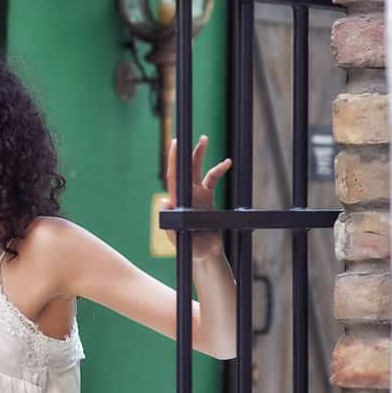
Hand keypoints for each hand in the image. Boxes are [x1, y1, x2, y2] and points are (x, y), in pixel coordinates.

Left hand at [159, 135, 232, 261]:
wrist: (206, 255)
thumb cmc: (192, 250)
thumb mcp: (179, 240)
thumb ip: (170, 224)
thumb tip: (164, 202)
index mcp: (178, 202)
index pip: (173, 177)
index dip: (174, 160)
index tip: (175, 144)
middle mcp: (185, 195)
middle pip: (185, 169)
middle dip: (187, 152)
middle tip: (189, 137)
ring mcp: (196, 196)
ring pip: (197, 170)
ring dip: (200, 155)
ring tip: (204, 139)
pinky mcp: (207, 199)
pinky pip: (213, 179)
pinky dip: (219, 169)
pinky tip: (227, 163)